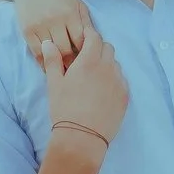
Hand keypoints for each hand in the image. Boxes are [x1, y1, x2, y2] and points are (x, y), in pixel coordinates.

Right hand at [15, 0, 91, 70]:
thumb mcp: (77, 5)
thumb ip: (86, 23)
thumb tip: (95, 43)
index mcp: (70, 13)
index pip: (81, 40)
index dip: (86, 53)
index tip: (88, 62)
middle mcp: (55, 20)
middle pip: (67, 50)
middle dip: (73, 62)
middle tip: (77, 71)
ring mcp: (40, 26)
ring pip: (52, 53)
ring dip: (59, 64)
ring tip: (66, 72)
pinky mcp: (27, 31)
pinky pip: (37, 53)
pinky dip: (44, 63)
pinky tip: (50, 68)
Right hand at [43, 25, 127, 153]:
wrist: (82, 137)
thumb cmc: (64, 108)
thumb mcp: (54, 83)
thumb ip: (52, 60)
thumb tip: (48, 43)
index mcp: (89, 60)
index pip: (94, 37)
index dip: (88, 36)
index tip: (82, 41)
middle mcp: (107, 67)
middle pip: (108, 48)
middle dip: (98, 49)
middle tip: (86, 60)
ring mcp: (119, 81)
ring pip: (116, 64)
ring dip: (106, 64)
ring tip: (94, 78)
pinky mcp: (125, 95)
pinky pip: (122, 79)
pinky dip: (113, 79)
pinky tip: (103, 91)